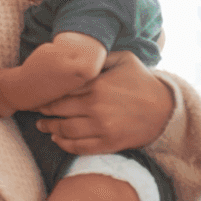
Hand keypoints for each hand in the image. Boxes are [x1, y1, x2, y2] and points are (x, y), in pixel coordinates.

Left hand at [34, 51, 172, 154]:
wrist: (166, 111)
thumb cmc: (142, 82)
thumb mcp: (124, 60)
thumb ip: (99, 57)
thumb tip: (75, 53)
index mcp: (98, 85)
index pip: (62, 89)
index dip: (46, 92)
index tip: (37, 92)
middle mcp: (96, 107)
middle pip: (58, 110)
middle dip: (43, 110)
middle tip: (34, 109)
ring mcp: (101, 128)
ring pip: (64, 130)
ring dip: (49, 129)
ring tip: (42, 126)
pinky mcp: (107, 144)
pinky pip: (77, 147)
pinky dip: (63, 144)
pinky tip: (57, 140)